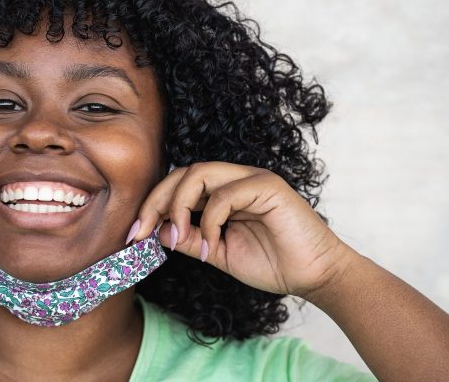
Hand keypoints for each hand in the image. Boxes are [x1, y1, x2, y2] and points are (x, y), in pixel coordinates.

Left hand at [130, 161, 354, 297]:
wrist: (313, 276)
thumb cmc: (272, 264)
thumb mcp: (217, 252)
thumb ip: (188, 239)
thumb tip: (156, 230)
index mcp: (223, 191)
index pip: (178, 183)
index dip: (152, 205)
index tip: (134, 234)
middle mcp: (236, 179)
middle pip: (183, 173)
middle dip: (155, 202)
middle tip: (142, 233)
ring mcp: (252, 179)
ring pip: (199, 173)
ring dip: (179, 206)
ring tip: (180, 238)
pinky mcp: (269, 187)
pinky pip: (226, 193)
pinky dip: (209, 220)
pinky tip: (210, 245)